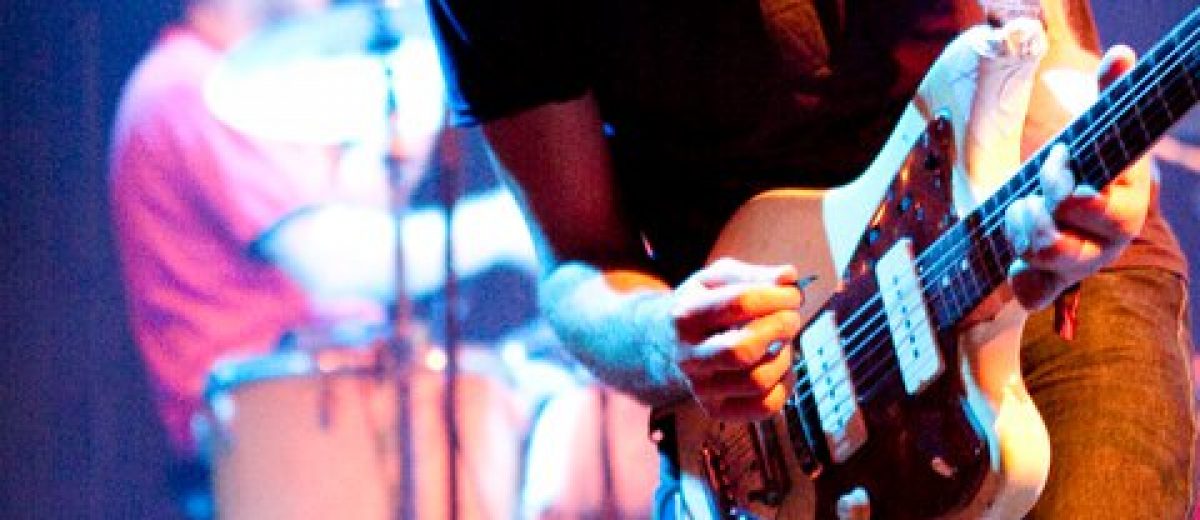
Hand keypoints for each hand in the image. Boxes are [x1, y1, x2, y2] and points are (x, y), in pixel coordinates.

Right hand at [671, 257, 803, 420]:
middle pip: (744, 350)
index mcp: (686, 315)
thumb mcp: (714, 280)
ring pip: (757, 381)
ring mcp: (701, 387)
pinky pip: (763, 407)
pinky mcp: (716, 409)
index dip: (777, 296)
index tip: (792, 295)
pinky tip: (779, 368)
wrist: (662, 345)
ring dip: (784, 358)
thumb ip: (752, 275)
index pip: (740, 303)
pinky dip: (784, 387)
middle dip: (780, 329)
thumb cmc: (698, 306)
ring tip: (781, 343)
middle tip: (790, 319)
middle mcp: (689, 355)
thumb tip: (789, 277)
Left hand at [1004, 45, 1149, 309]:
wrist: (1071, 204)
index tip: (1051, 157)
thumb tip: (1120, 55)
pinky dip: (1020, 280)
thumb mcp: (1094, 131)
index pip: (1091, 206)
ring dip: (1020, 230)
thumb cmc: (1083, 164)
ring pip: (1043, 263)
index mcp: (1124, 204)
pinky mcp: (1054, 284)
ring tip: (1018, 209)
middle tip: (1029, 189)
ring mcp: (1081, 265)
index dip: (1060, 183)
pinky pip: (1034, 295)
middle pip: (1062, 243)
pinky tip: (1015, 260)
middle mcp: (1106, 241)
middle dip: (1035, 209)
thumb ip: (1108, 94)